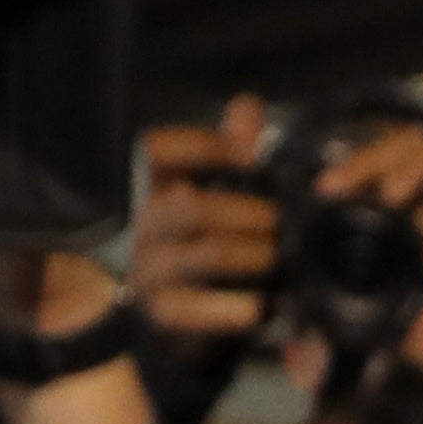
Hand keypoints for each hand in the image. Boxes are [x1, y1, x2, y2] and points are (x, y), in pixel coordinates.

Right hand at [127, 94, 276, 342]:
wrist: (174, 319)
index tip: (252, 154)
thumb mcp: (212, 190)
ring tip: (280, 255)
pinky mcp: (160, 313)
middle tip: (281, 217)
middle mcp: (141, 225)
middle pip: (189, 206)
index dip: (205, 145)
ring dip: (248, 253)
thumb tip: (248, 104)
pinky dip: (232, 308)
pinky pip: (195, 309)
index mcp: (148, 187)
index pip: (158, 150)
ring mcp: (147, 270)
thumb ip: (228, 150)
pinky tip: (263, 306)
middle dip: (243, 209)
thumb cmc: (198, 242)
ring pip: (202, 255)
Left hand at [313, 123, 422, 423]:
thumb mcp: (382, 325)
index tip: (324, 191)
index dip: (355, 164)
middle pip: (417, 143)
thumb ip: (341, 315)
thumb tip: (291, 319)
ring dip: (418, 166)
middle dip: (374, 157)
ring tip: (391, 196)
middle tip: (343, 187)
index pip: (389, 160)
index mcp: (421, 214)